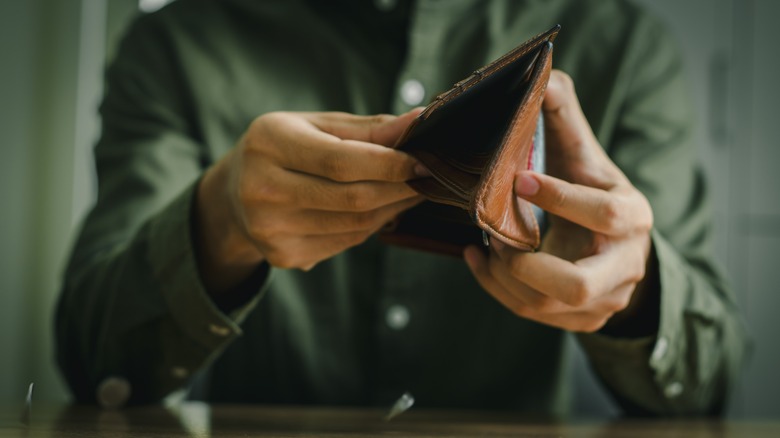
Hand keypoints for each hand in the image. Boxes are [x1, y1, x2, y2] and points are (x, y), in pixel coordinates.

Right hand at [195, 110, 424, 292]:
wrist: (234, 194)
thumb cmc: (285, 148)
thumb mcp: (317, 125)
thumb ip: (368, 128)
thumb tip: (419, 120)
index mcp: (269, 143)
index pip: (341, 160)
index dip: (390, 164)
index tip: (424, 161)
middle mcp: (262, 189)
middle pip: (352, 197)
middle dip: (400, 188)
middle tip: (428, 178)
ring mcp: (270, 229)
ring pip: (355, 224)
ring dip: (393, 209)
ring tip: (410, 191)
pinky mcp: (283, 256)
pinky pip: (346, 242)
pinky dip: (373, 226)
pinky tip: (383, 210)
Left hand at [464, 71, 656, 332]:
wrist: (617, 250)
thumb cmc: (594, 194)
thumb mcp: (586, 158)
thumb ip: (566, 120)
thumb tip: (545, 78)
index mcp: (632, 217)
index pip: (604, 213)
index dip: (560, 198)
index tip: (518, 180)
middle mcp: (623, 266)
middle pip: (578, 286)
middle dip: (526, 264)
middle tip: (493, 235)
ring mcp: (602, 300)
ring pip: (545, 304)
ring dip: (503, 275)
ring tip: (482, 243)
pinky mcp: (579, 320)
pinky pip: (530, 312)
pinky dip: (495, 287)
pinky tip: (477, 258)